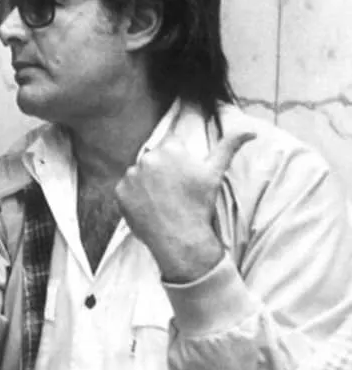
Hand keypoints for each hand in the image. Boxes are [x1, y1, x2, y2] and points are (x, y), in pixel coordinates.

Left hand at [115, 132, 254, 281]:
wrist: (182, 238)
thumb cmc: (200, 204)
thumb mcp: (215, 173)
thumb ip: (229, 147)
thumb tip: (251, 131)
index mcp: (169, 148)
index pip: (170, 145)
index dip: (177, 160)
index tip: (182, 175)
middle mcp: (147, 158)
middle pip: (153, 159)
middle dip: (162, 170)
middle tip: (174, 190)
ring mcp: (131, 175)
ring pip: (139, 173)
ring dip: (147, 182)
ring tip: (162, 200)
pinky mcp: (119, 192)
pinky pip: (126, 189)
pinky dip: (134, 196)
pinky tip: (149, 207)